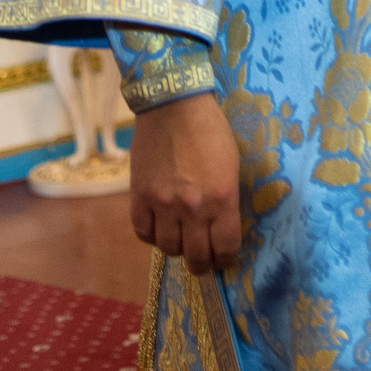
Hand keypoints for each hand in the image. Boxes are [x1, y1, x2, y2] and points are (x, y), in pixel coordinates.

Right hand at [128, 92, 243, 273]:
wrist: (172, 105)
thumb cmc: (210, 131)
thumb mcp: (231, 166)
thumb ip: (226, 201)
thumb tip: (220, 229)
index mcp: (222, 200)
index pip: (225, 248)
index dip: (225, 260)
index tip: (223, 259)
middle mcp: (193, 208)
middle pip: (196, 258)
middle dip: (201, 264)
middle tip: (201, 260)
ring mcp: (163, 204)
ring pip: (168, 248)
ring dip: (175, 247)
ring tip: (179, 237)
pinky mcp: (139, 196)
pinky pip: (142, 233)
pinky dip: (151, 235)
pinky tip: (158, 226)